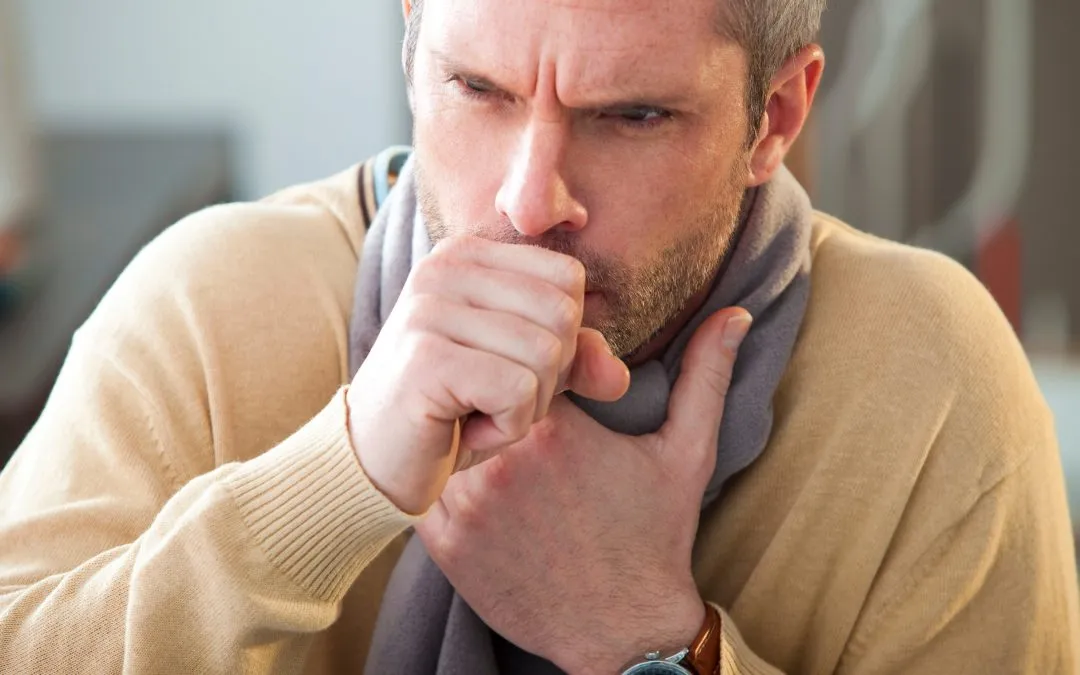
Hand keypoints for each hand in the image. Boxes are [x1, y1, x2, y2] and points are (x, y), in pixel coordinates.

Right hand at [347, 236, 629, 514]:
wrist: (371, 464)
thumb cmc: (450, 413)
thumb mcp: (524, 378)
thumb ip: (576, 361)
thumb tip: (618, 376)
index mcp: (468, 254)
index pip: (568, 279)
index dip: (561, 340)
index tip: (505, 369)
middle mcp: (444, 267)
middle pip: (563, 315)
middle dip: (546, 378)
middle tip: (490, 399)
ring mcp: (430, 308)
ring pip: (546, 356)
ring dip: (524, 409)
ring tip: (473, 414)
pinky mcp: (426, 359)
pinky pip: (518, 393)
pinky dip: (503, 429)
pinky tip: (461, 430)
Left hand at [416, 308, 751, 673]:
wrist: (622, 629)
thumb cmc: (655, 536)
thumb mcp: (687, 452)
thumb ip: (705, 375)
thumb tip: (735, 314)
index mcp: (556, 428)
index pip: (519, 357)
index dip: (532, 364)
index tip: (552, 385)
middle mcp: (501, 461)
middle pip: (475, 391)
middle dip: (494, 393)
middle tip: (514, 409)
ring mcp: (466, 504)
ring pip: (442, 433)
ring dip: (461, 430)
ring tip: (488, 440)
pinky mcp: (444, 542)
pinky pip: (423, 484)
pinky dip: (440, 475)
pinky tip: (473, 481)